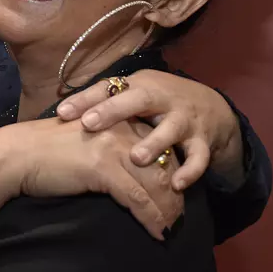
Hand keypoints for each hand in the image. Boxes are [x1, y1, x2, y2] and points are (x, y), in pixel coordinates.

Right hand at [0, 117, 181, 239]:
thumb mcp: (81, 140)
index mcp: (116, 121)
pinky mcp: (104, 169)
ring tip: (171, 228)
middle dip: (174, 193)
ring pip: (155, 182)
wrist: (17, 155)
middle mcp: (121, 130)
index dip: (170, 171)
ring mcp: (114, 149)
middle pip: (162, 163)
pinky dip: (151, 218)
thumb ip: (105, 146)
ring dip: (167, 209)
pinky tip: (157, 232)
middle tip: (179, 215)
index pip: (155, 146)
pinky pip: (138, 199)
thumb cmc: (41, 151)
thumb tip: (121, 167)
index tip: (174, 192)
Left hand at [56, 70, 243, 189]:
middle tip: (89, 125)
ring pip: (171, 129)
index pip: (108, 89)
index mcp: (140, 87)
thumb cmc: (158, 103)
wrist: (212, 107)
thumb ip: (101, 102)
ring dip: (154, 142)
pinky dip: (190, 171)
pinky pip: (199, 157)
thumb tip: (60, 112)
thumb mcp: (133, 95)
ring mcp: (185, 119)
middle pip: (139, 100)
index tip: (62, 112)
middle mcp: (163, 99)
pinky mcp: (203, 141)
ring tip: (136, 158)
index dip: (85, 100)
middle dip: (114, 111)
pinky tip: (177, 185)